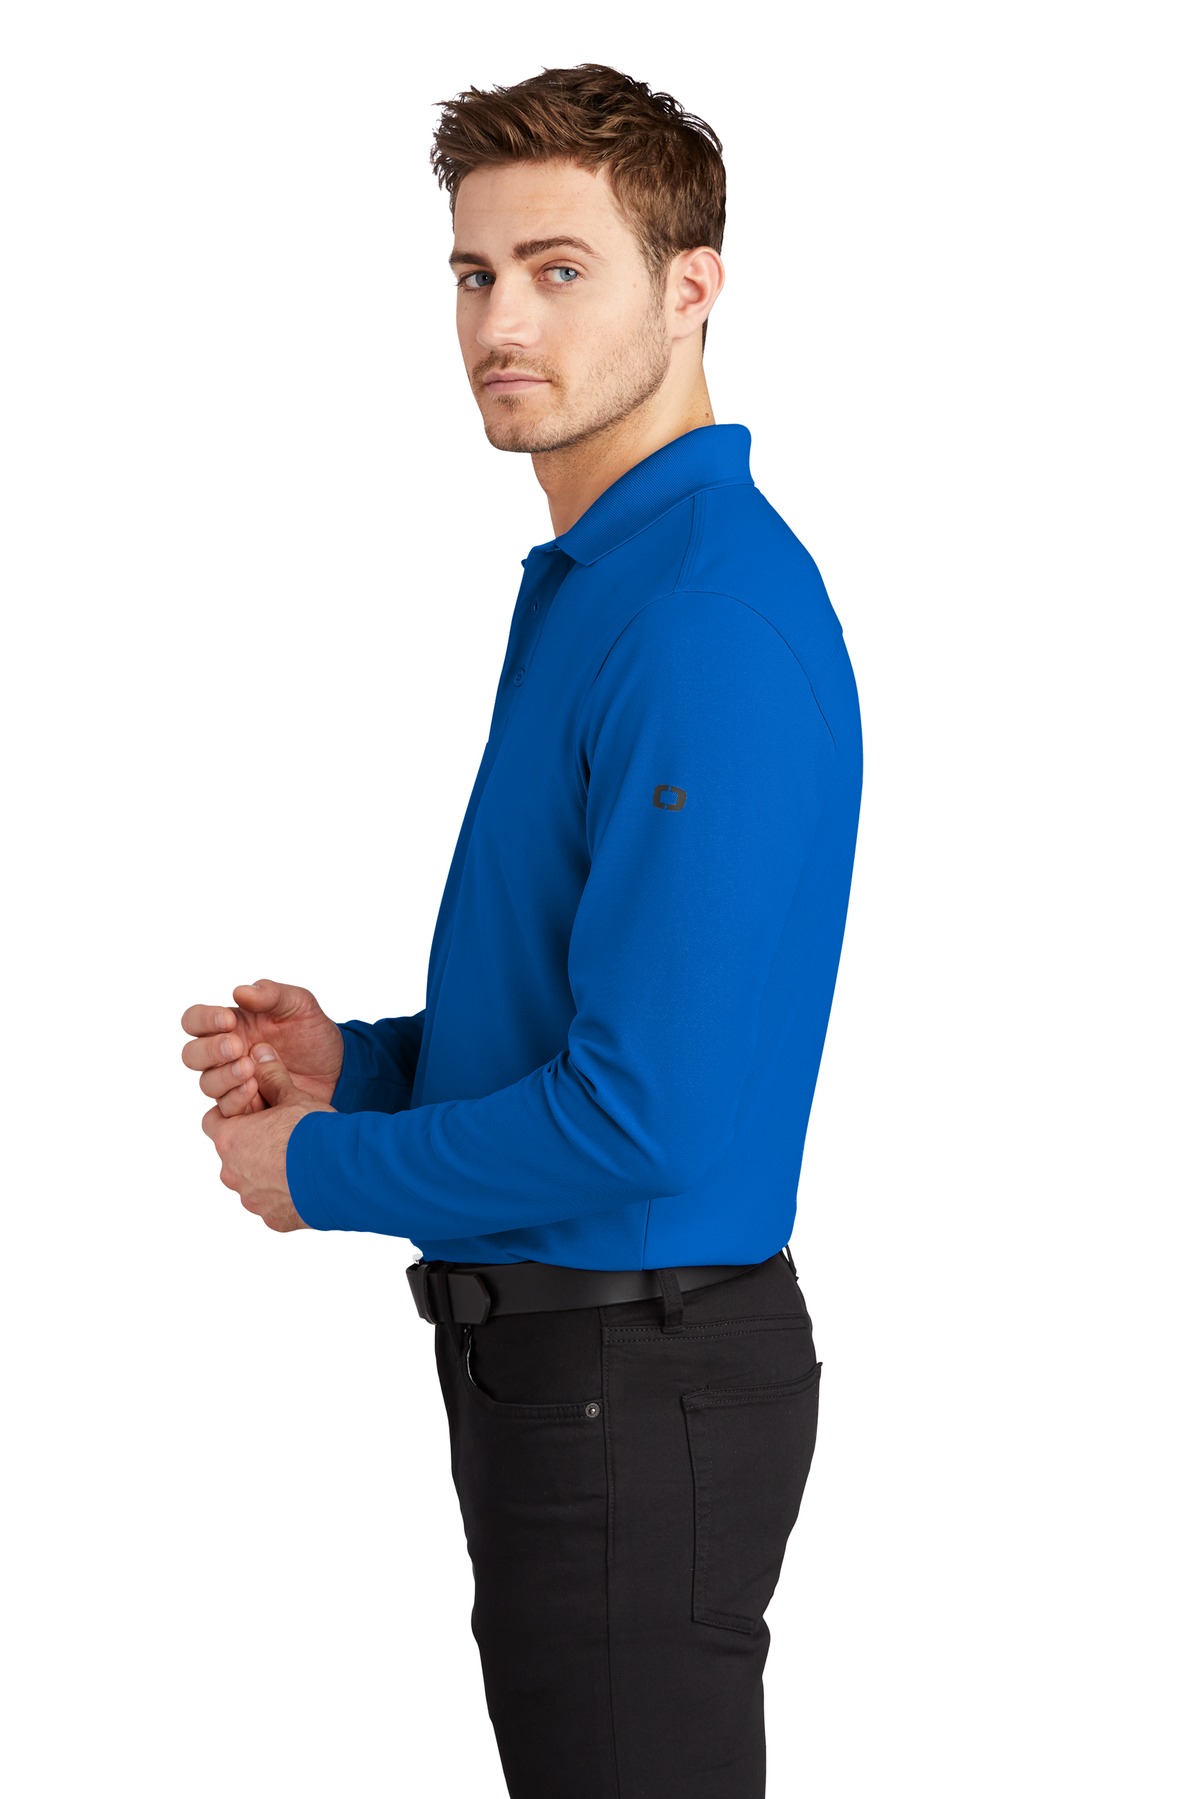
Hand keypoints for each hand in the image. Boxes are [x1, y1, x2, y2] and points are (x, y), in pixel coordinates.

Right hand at [181, 978, 344, 1117]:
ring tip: (250, 1069)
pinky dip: (236, 1100)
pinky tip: (256, 1089)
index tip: (228, 1020)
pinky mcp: (247, 1107)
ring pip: (207, 1083)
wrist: (339, 1069)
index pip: (194, 1021)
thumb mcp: (299, 1004)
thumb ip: (271, 994)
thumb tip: (239, 992)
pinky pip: (225, 1110)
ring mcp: (234, 1082)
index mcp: (230, 1025)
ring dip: (224, 1076)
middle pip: (193, 1055)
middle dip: (211, 1050)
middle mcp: (225, 1055)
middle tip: (238, 1046)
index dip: (203, 1020)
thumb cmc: (313, 1033)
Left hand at [201, 1044, 335, 1230]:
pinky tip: (310, 1182)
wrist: (343, 1173)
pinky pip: (274, 1204)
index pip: (214, 1122)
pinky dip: (286, 1194)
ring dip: (269, 1171)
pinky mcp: (274, 1220)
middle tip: (282, 1133)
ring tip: (300, 1159)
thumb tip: (259, 1051)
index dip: (233, 1113)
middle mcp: (234, 1174)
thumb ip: (272, 1077)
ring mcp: (253, 1201)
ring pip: (253, 1182)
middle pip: (234, 1154)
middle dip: (253, 1144)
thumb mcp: (293, 1097)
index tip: (254, 1109)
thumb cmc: (313, 1132)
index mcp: (231, 1141)